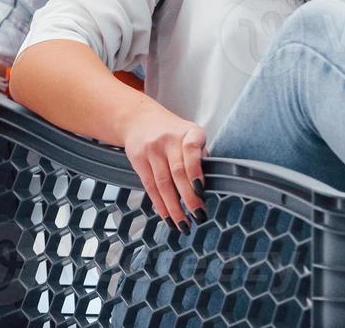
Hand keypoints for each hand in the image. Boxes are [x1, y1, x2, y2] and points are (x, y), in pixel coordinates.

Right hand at [121, 104, 207, 231]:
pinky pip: (150, 187)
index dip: (195, 170)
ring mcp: (152, 150)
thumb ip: (199, 155)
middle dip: (189, 197)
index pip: (192, 150)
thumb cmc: (173, 132)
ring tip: (183, 224)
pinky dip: (160, 204)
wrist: (140, 119)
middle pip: (178, 172)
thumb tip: (206, 185)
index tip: (201, 189)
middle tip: (198, 216)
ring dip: (174, 208)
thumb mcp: (190, 134)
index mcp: (189, 132)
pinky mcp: (138, 159)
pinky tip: (167, 216)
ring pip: (163, 184)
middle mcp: (170, 139)